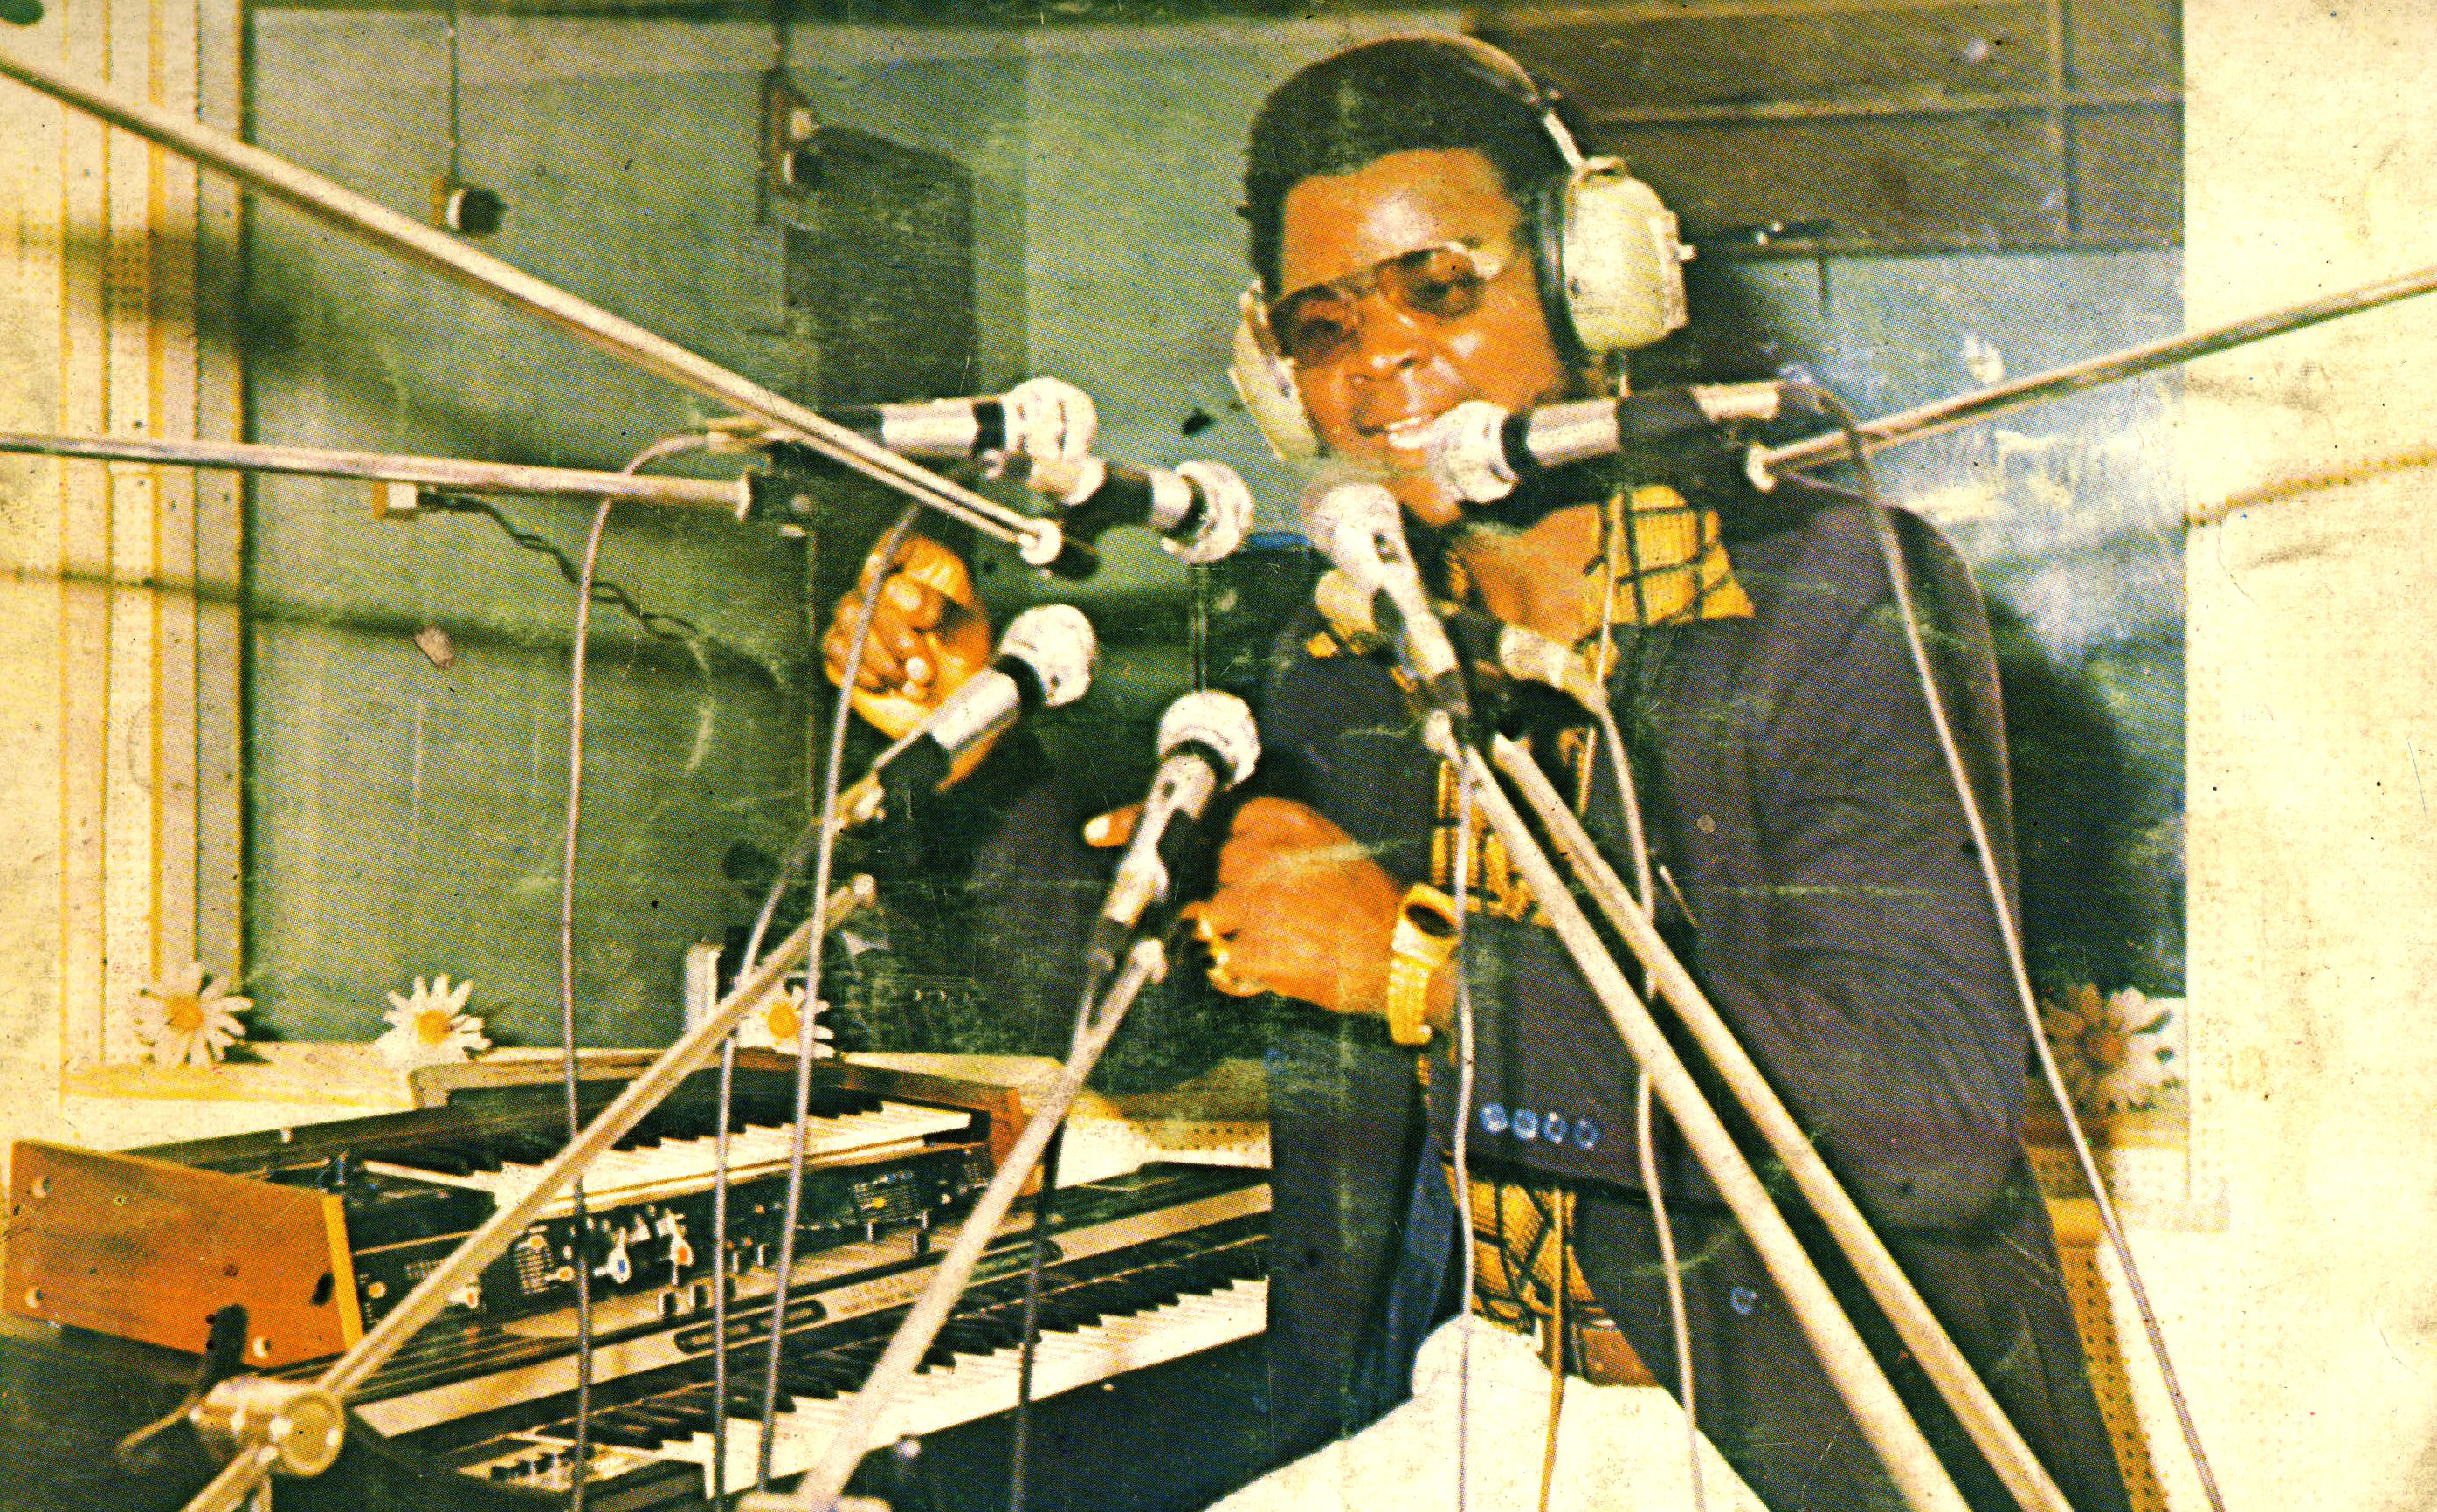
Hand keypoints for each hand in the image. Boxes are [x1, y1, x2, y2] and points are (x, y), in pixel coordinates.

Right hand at [822, 537, 992, 745]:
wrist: (952, 714)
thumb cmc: (967, 667)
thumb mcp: (967, 634)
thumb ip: (939, 607)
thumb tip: (898, 589)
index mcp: (926, 572)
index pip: (896, 542)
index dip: (887, 554)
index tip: (884, 575)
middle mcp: (891, 588)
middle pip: (869, 586)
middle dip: (896, 633)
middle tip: (924, 667)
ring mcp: (865, 617)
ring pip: (849, 616)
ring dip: (881, 656)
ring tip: (913, 681)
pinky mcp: (846, 648)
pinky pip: (836, 648)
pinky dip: (863, 671)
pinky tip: (888, 685)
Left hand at [1086, 796, 1401, 1017]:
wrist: (1403, 952)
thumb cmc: (1364, 902)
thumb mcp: (1321, 844)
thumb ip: (1264, 841)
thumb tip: (1208, 855)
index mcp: (1276, 819)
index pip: (1189, 818)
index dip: (1136, 824)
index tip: (1098, 832)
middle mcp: (1256, 853)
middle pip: (1199, 878)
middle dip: (1221, 903)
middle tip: (1272, 916)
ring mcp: (1250, 902)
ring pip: (1209, 923)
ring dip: (1237, 940)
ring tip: (1289, 941)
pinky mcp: (1251, 949)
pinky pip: (1224, 965)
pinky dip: (1246, 975)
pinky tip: (1286, 966)